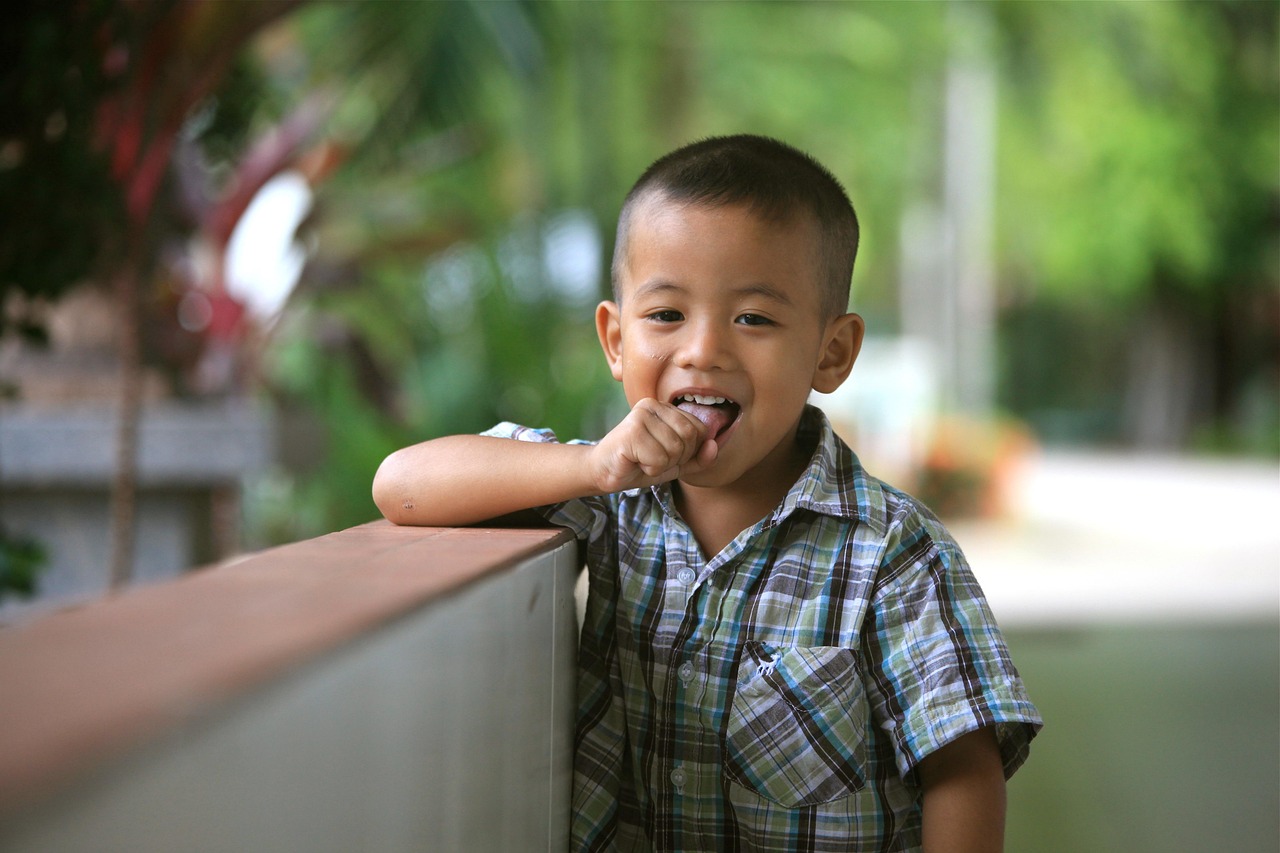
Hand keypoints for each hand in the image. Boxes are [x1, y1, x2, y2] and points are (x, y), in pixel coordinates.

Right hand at [590, 398, 717, 492]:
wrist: (605, 473)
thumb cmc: (641, 464)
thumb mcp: (676, 464)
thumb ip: (699, 457)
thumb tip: (714, 445)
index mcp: (666, 408)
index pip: (701, 430)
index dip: (689, 451)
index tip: (665, 454)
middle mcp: (653, 405)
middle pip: (689, 437)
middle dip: (676, 458)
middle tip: (654, 458)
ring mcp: (641, 415)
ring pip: (674, 449)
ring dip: (661, 465)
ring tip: (643, 459)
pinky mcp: (631, 430)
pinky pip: (659, 458)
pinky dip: (650, 468)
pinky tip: (635, 461)